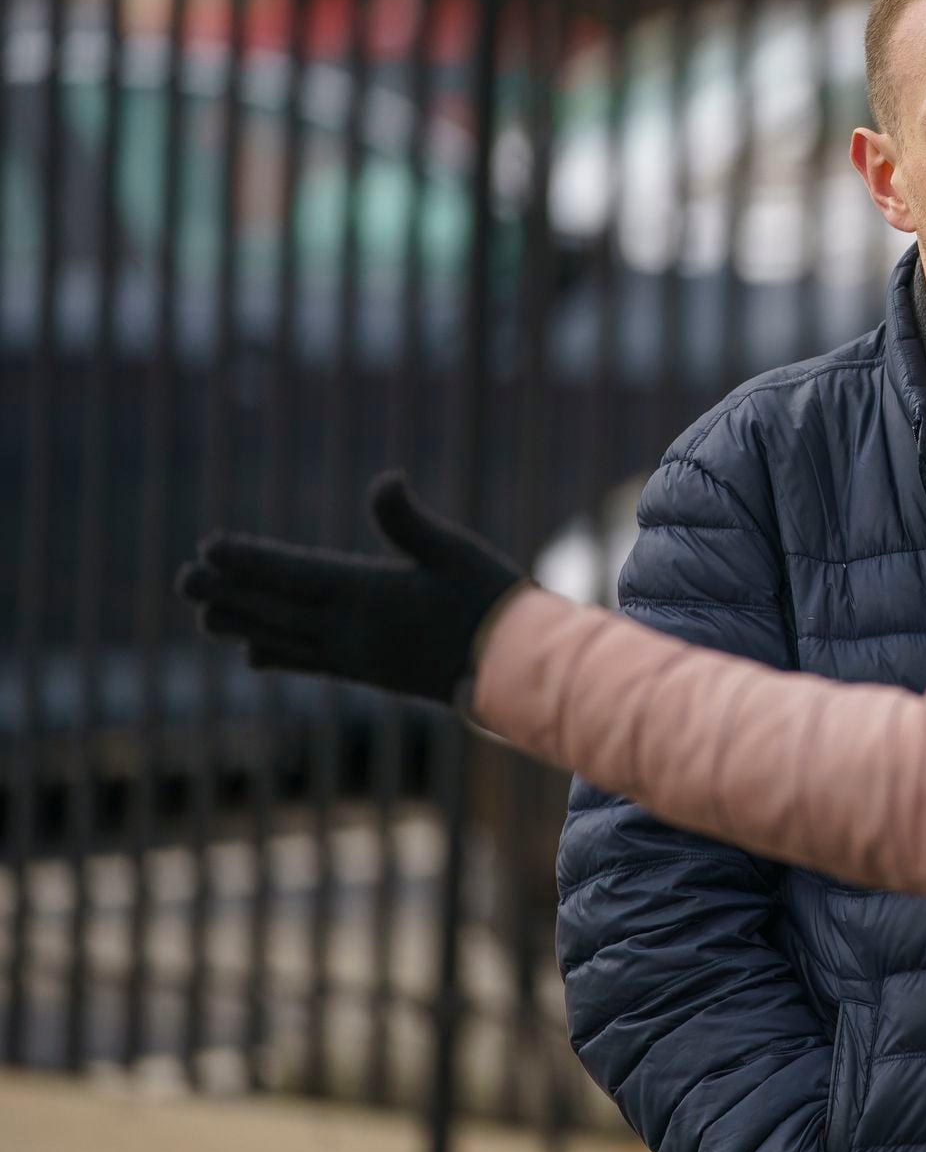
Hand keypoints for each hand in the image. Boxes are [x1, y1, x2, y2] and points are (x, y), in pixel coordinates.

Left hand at [176, 471, 528, 704]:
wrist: (513, 671)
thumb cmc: (490, 603)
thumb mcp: (456, 551)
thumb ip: (411, 521)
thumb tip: (385, 479)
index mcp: (370, 595)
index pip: (296, 574)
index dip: (250, 561)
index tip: (209, 549)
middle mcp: (352, 630)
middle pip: (278, 610)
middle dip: (230, 594)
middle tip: (185, 582)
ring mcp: (357, 655)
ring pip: (286, 639)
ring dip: (244, 624)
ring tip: (206, 617)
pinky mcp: (368, 671)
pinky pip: (309, 662)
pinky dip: (276, 654)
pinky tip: (254, 654)